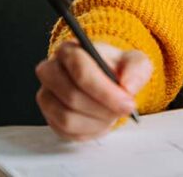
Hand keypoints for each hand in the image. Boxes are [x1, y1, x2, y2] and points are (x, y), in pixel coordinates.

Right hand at [35, 41, 153, 140]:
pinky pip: (65, 132)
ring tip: (112, 114)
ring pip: (66, 118)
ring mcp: (46, 95)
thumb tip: (128, 86)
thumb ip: (136, 70)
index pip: (81, 71)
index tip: (127, 103)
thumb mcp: (136, 62)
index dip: (105, 91)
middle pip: (71, 96)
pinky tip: (101, 121)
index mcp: (70, 51)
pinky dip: (89, 131)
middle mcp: (51, 71)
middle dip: (103, 108)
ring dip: (96, 122)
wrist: (109, 81)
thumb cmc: (118, 69)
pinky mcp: (49, 117)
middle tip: (123, 110)